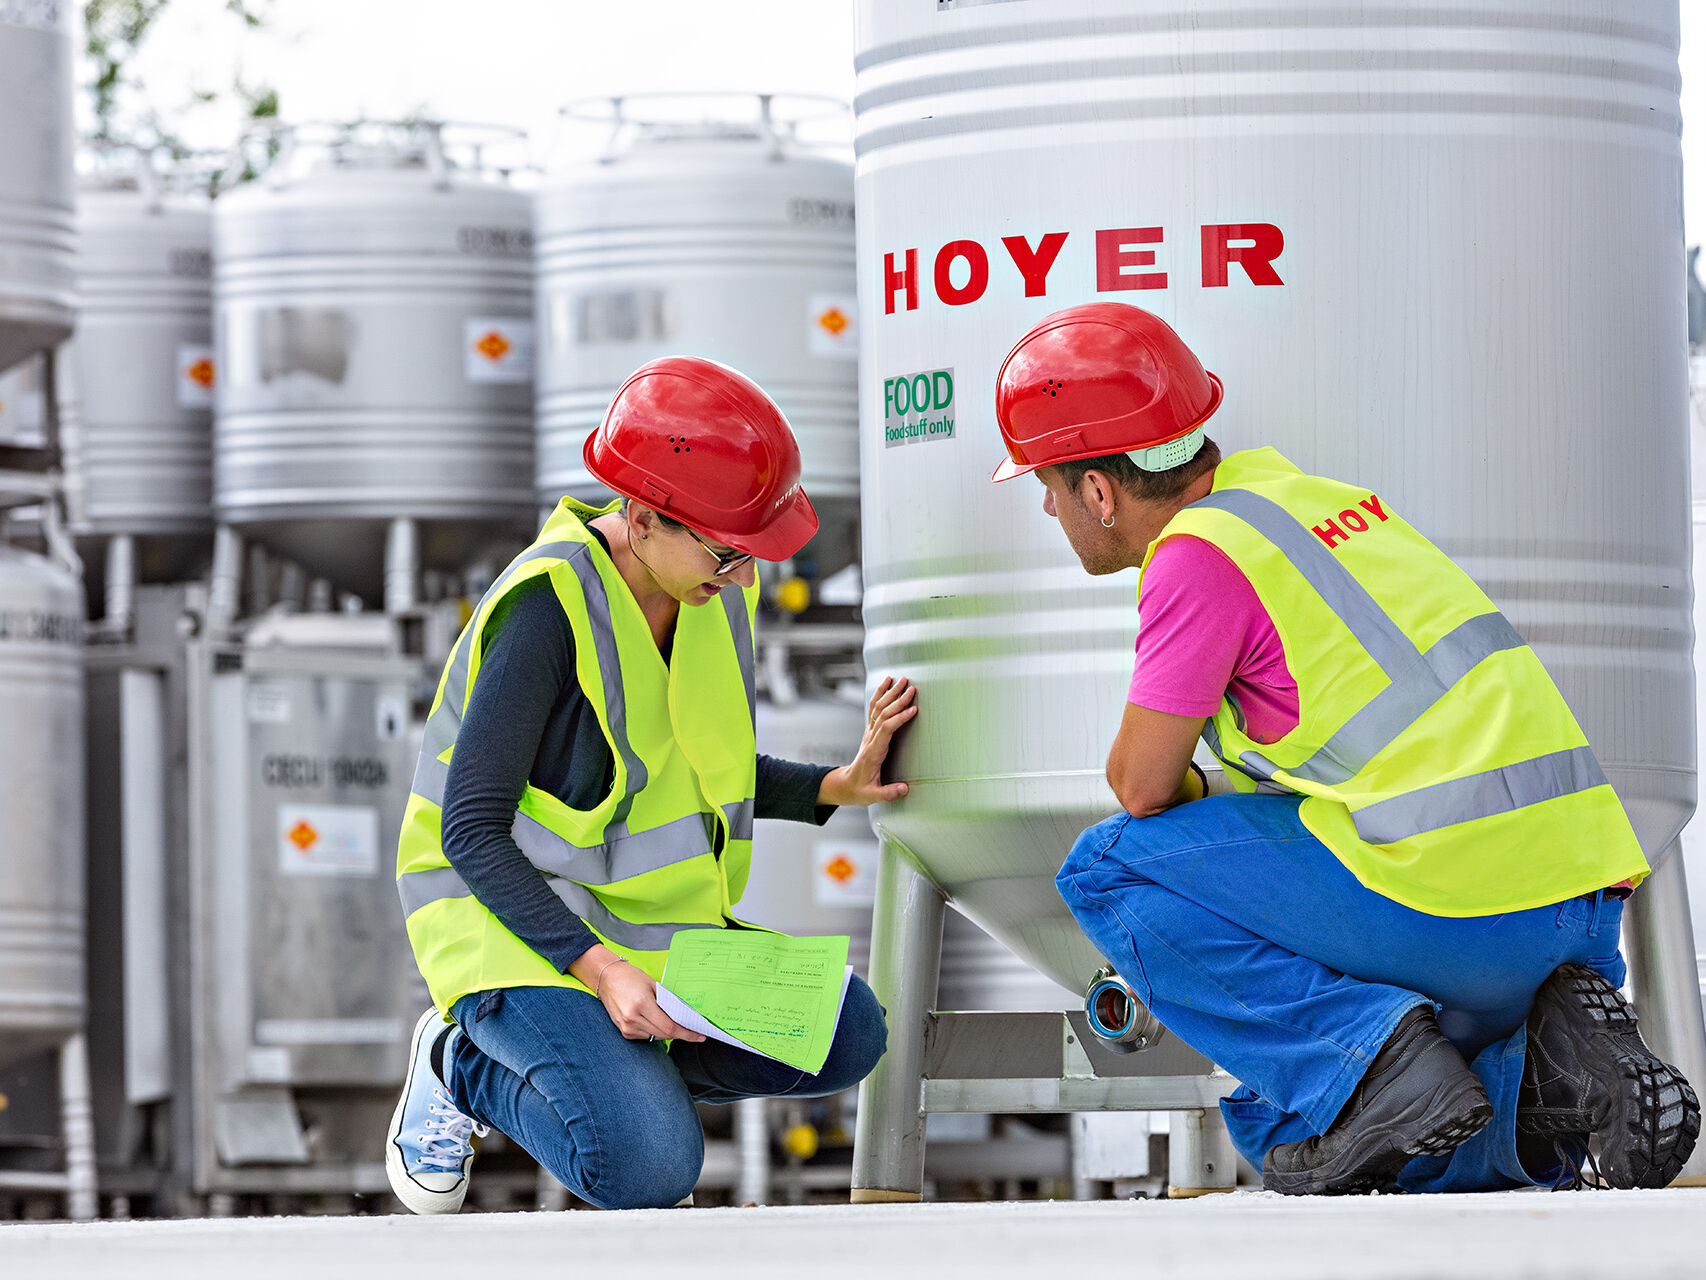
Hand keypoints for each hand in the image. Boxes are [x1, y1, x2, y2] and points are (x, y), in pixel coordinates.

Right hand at [572, 948, 704, 1042]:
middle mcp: (632, 1018)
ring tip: (675, 1022)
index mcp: (641, 1004)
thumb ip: (668, 1002)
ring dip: (668, 1032)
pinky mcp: (624, 1031)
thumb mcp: (653, 985)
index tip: (699, 1036)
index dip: (686, 1033)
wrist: (607, 978)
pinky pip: (646, 1036)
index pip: (669, 1027)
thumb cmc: (630, 977)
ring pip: (655, 1036)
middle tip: (692, 1028)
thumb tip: (685, 1016)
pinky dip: (655, 1031)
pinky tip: (658, 1021)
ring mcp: (626, 1027)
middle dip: (680, 1033)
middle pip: (664, 1034)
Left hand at [818, 675, 917, 806]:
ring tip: (903, 679)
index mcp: (873, 752)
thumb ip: (888, 793)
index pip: (886, 729)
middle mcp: (870, 739)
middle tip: (911, 687)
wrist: (847, 784)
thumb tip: (905, 789)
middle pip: (883, 714)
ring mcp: (869, 733)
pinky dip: (881, 694)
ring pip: (879, 708)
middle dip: (897, 699)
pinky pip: (874, 708)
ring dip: (891, 692)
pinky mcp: (870, 731)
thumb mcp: (873, 796)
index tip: (913, 710)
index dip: (899, 718)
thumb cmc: (860, 790)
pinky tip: (888, 683)